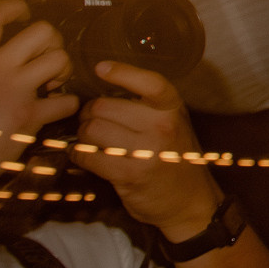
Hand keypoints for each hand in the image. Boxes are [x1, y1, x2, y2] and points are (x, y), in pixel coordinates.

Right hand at [0, 0, 78, 198]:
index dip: (14, 7)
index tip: (24, 12)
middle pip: (42, 30)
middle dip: (53, 41)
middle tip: (46, 59)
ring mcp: (12, 90)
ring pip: (60, 58)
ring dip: (64, 70)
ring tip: (53, 84)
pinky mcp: (29, 116)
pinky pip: (68, 100)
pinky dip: (68, 105)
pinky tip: (56, 110)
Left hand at [71, 60, 222, 242]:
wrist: (189, 200)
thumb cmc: (174, 156)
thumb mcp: (172, 123)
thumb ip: (147, 107)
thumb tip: (103, 90)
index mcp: (173, 108)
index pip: (149, 82)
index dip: (121, 72)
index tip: (100, 67)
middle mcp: (162, 125)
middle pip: (104, 106)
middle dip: (89, 113)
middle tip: (92, 121)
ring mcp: (146, 150)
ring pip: (91, 129)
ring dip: (83, 135)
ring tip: (91, 140)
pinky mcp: (129, 173)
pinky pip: (88, 155)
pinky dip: (79, 154)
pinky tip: (85, 156)